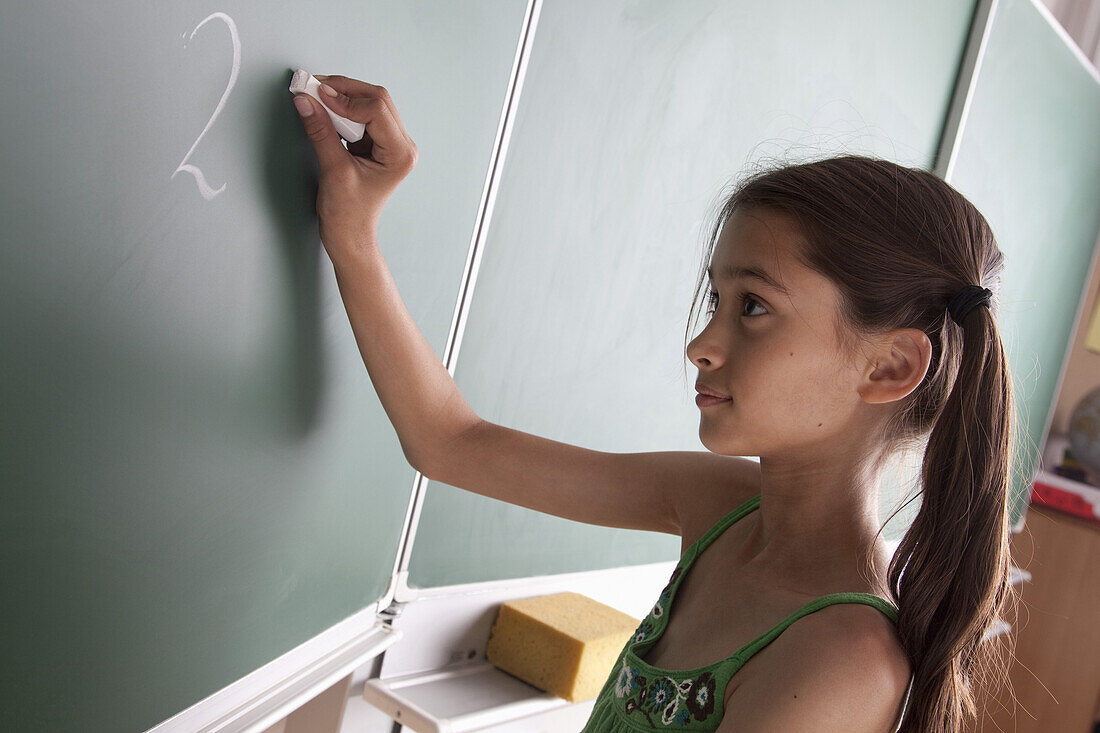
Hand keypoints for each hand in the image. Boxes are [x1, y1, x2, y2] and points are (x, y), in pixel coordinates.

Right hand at [293, 75, 417, 257]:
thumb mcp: (333, 170)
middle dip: (345, 91)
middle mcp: (401, 145)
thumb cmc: (348, 213)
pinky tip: (325, 111)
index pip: (377, 109)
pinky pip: (362, 115)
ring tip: (316, 98)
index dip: (346, 99)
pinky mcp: (376, 143)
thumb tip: (306, 101)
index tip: (318, 94)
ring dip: (342, 98)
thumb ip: (321, 132)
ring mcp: (390, 143)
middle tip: (314, 87)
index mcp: (400, 154)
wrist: (349, 234)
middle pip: (377, 99)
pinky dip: (342, 110)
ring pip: (369, 103)